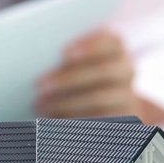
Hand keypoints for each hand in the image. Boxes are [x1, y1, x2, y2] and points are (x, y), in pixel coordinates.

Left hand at [35, 31, 163, 123]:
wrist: (109, 105)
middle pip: (103, 72)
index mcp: (116, 49)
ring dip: (66, 103)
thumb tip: (36, 63)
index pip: (109, 42)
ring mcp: (127, 96)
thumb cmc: (80, 75)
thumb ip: (64, 59)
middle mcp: (126, 70)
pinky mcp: (121, 119)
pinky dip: (73, 119)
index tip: (64, 53)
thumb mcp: (75, 63)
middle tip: (39, 86)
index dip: (89, 46)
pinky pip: (98, 120)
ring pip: (99, 99)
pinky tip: (53, 119)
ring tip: (40, 105)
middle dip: (69, 79)